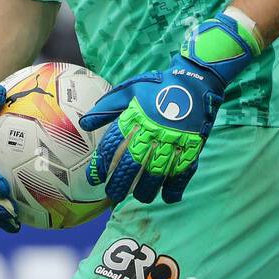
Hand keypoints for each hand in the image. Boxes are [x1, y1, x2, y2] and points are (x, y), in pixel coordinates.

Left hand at [80, 11, 260, 205]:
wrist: (195, 81)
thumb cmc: (159, 86)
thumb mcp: (129, 90)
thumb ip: (107, 108)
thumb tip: (84, 124)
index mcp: (135, 117)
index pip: (113, 145)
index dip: (101, 164)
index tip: (95, 178)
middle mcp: (152, 132)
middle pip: (132, 164)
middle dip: (120, 184)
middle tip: (113, 194)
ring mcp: (173, 141)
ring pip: (156, 173)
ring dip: (146, 190)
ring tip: (138, 197)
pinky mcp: (192, 147)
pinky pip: (183, 172)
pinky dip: (176, 187)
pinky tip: (169, 198)